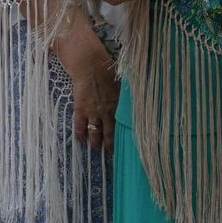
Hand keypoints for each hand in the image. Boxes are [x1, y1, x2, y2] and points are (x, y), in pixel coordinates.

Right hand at [55, 23, 116, 153]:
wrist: (91, 68)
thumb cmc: (109, 75)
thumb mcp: (122, 87)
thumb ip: (128, 98)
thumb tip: (141, 103)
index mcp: (118, 106)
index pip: (122, 126)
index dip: (123, 136)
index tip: (127, 146)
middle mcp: (106, 111)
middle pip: (108, 133)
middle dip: (109, 145)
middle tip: (111, 155)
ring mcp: (92, 112)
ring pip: (94, 132)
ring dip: (95, 142)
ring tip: (96, 150)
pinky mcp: (80, 109)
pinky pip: (79, 126)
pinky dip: (80, 134)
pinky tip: (81, 140)